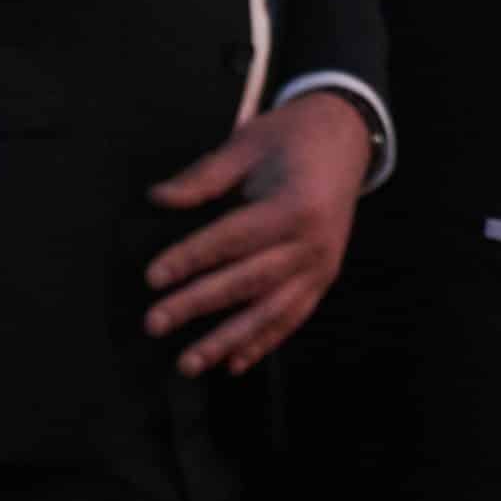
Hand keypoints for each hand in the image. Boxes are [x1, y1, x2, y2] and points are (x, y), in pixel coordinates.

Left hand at [141, 91, 371, 376]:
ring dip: (230, 340)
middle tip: (155, 323)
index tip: (152, 276)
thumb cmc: (293, 137)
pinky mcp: (325, 275)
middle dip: (200, 303)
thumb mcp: (249, 142)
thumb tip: (158, 198)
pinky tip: (235, 364)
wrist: (348, 136)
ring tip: (188, 363)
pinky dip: (265, 342)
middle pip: (250, 279)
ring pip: (272, 310)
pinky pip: (294, 316)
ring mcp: (323, 263)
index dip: (192, 257)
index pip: (235, 238)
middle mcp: (313, 241)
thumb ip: (205, 176)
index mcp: (295, 204)